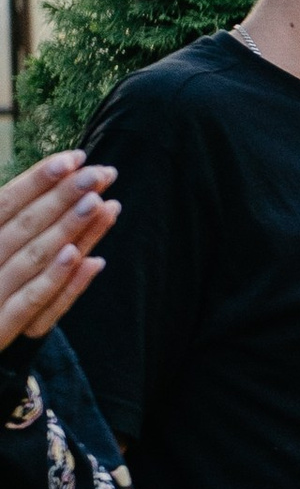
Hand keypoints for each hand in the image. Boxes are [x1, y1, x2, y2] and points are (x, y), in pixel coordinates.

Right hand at [0, 151, 116, 345]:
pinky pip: (32, 304)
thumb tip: (53, 184)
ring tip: (99, 203)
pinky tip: (82, 257)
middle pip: (24, 225)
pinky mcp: (0, 331)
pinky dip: (57, 281)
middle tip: (100, 173)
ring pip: (33, 258)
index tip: (74, 158)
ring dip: (67, 230)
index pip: (5, 202)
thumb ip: (13, 224)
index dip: (38, 179)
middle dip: (63, 196)